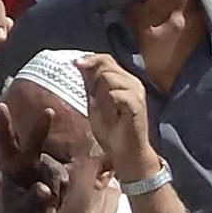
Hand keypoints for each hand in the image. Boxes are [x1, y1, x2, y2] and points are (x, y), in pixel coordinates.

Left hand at [75, 52, 161, 185]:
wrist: (126, 154)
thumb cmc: (111, 130)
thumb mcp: (95, 104)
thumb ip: (91, 85)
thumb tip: (79, 64)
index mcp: (122, 80)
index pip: (106, 59)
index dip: (89, 59)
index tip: (74, 63)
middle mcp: (132, 82)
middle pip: (107, 64)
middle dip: (93, 75)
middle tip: (90, 94)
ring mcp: (136, 93)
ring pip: (110, 77)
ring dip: (100, 90)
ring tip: (103, 107)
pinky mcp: (137, 105)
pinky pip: (118, 94)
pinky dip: (110, 100)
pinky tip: (112, 112)